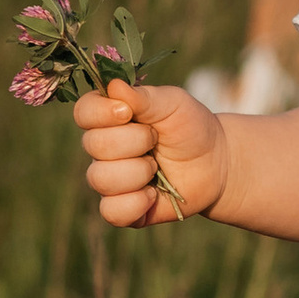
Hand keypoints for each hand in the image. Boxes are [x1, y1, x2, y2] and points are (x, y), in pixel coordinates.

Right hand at [74, 81, 225, 227]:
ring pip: (100, 179)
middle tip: (156, 140)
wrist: (215, 163)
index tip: (127, 112)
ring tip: (157, 167)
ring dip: (138, 172)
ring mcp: (110, 179)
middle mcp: (103, 148)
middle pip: (93, 145)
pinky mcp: (121, 208)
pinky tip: (153, 194)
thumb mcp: (173, 103)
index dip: (101, 113)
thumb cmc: (190, 127)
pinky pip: (111, 211)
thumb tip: (113, 86)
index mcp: (109, 117)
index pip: (83, 112)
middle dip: (134, 141)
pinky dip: (135, 203)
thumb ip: (144, 96)